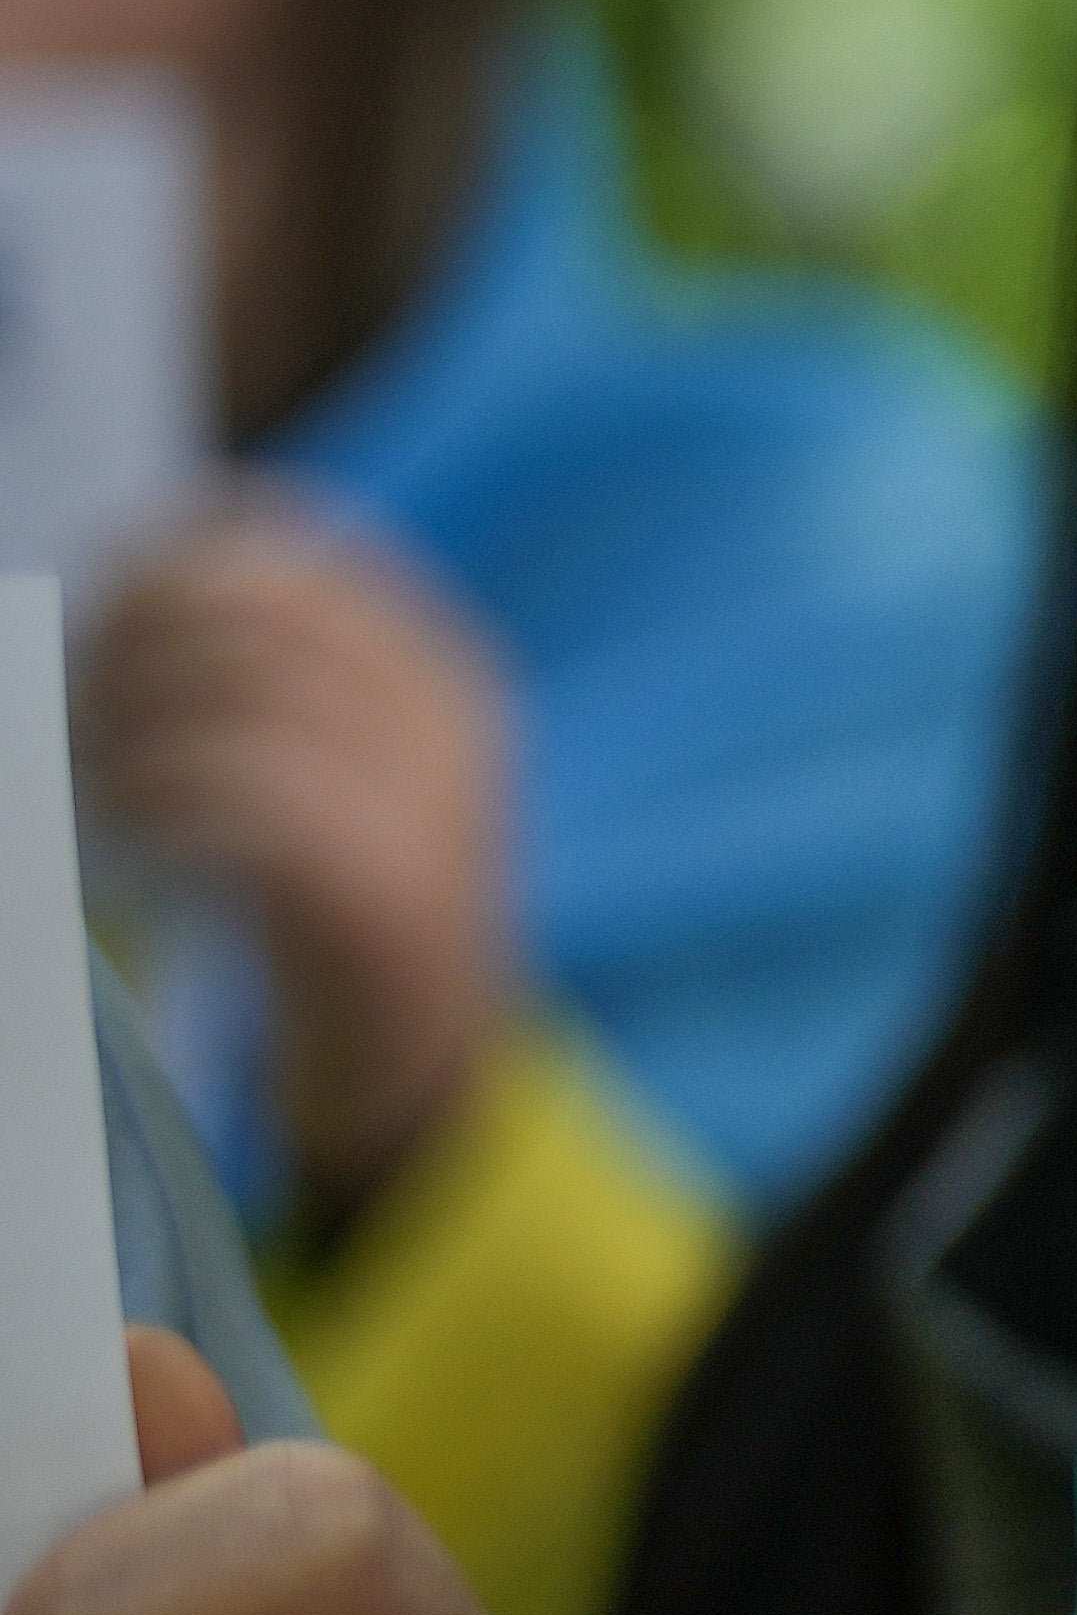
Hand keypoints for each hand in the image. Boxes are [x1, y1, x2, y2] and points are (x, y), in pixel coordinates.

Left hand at [86, 507, 519, 1211]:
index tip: (107, 627)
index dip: (167, 565)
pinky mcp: (383, 888)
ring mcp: (431, 801)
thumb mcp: (346, 757)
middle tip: (88, 719)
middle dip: (128, 649)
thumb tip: (138, 571)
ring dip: (129, 730)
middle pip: (241, 607)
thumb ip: (276, 667)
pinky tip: (133, 834)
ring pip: (226, 691)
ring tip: (107, 782)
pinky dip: (155, 798)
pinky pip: (233, 790)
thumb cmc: (342, 903)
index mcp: (445, 667)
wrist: (421, 1066)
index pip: (283, 548)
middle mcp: (451, 718)